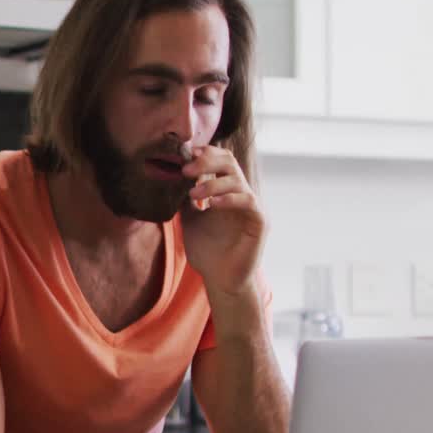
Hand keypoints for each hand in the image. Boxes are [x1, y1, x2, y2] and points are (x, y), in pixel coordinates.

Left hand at [179, 146, 265, 296]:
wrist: (219, 279)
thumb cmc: (207, 251)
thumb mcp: (189, 219)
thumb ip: (186, 198)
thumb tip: (172, 176)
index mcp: (226, 191)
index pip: (221, 160)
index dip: (206, 153)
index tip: (186, 153)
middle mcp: (241, 194)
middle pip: (231, 163)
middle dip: (208, 161)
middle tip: (186, 169)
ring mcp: (252, 207)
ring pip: (237, 180)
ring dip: (212, 183)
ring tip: (192, 193)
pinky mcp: (260, 222)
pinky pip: (248, 201)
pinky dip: (229, 199)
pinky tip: (210, 204)